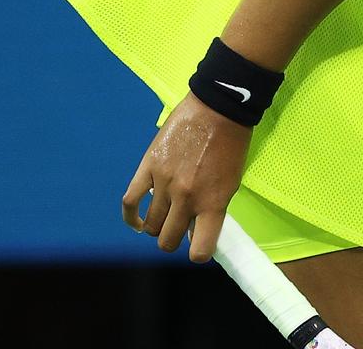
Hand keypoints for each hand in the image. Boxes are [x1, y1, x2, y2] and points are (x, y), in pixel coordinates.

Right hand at [121, 91, 250, 262]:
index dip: (199, 253)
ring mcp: (164, 184)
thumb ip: (212, 208)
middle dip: (172, 241)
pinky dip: (131, 216)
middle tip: (178, 232)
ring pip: (151, 224)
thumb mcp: (231, 182)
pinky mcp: (148, 168)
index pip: (201, 249)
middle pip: (168, 240)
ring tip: (163, 220)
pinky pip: (130, 201)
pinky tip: (137, 221)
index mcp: (213, 203)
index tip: (200, 247)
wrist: (219, 109)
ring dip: (156, 227)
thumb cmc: (232, 144)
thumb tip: (195, 230)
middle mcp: (187, 198)